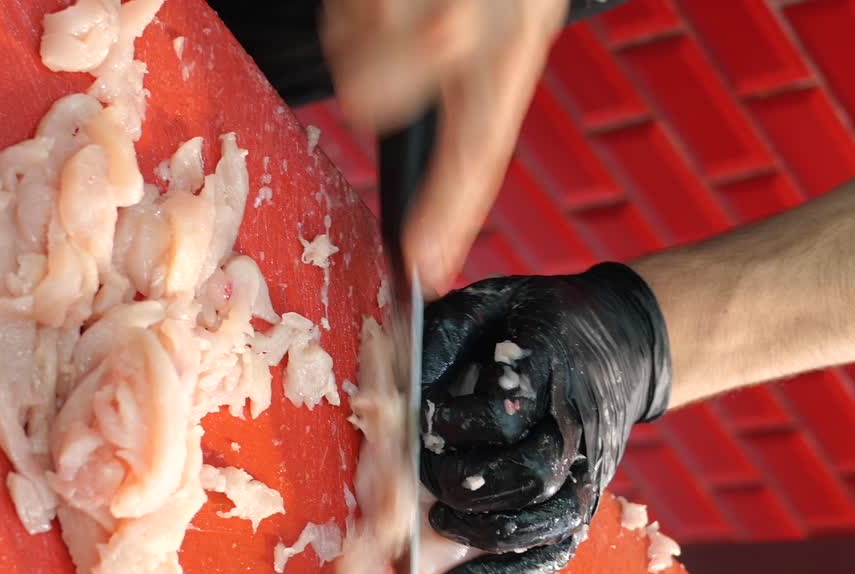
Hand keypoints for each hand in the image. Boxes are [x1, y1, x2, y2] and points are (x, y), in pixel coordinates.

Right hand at [320, 0, 568, 295]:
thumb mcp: (514, 14)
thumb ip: (479, 80)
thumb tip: (430, 160)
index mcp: (512, 42)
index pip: (478, 149)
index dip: (448, 215)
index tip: (422, 266)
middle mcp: (462, 26)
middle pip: (376, 102)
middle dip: (373, 88)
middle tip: (398, 53)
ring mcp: (408, 3)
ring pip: (347, 54)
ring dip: (361, 34)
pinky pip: (340, 16)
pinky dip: (353, 4)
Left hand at [419, 262, 672, 573]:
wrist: (622, 341)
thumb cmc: (539, 322)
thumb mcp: (491, 303)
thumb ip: (445, 334)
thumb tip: (403, 386)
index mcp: (552, 369)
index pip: (504, 415)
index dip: (451, 424)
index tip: (422, 416)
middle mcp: (577, 425)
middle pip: (530, 475)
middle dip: (467, 484)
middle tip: (432, 473)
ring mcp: (588, 468)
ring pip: (549, 520)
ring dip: (486, 532)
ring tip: (441, 521)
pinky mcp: (588, 497)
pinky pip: (558, 549)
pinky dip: (511, 572)